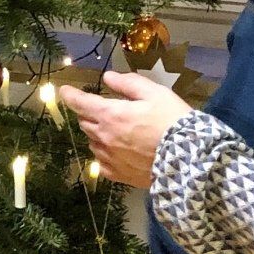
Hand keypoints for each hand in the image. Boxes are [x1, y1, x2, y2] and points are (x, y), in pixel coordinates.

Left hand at [58, 69, 193, 188]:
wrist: (189, 159)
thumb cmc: (172, 120)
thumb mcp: (154, 93)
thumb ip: (128, 84)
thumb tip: (108, 78)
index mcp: (110, 115)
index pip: (81, 103)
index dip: (70, 95)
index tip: (64, 90)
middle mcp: (104, 137)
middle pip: (85, 122)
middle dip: (89, 113)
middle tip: (103, 109)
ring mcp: (110, 158)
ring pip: (92, 143)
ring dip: (97, 134)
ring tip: (114, 131)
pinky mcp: (119, 175)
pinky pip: (102, 164)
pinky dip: (104, 155)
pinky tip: (115, 152)